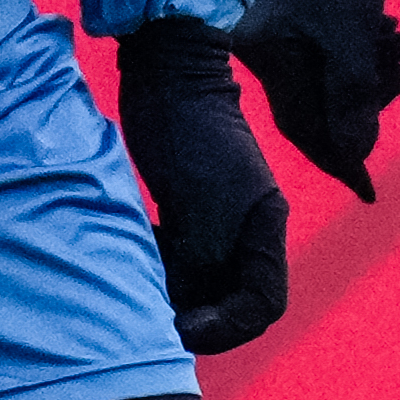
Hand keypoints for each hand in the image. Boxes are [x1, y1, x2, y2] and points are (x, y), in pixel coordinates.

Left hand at [109, 19, 289, 352]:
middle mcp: (247, 230)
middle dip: (197, 317)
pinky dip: (159, 268)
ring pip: (201, 281)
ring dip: (173, 295)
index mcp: (265, 228)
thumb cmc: (188, 133)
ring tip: (139, 285)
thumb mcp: (198, 205)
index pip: (263, 304)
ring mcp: (217, 218)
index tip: (184, 329)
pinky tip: (134, 255)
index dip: (228, 329)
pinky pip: (178, 257)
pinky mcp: (187, 207)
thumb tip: (184, 315)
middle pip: (232, 299)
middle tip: (152, 316)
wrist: (168, 70)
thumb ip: (200, 264)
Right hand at [227, 0, 399, 196]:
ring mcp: (275, 29)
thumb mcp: (352, 33)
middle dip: (373, 100)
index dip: (340, 162)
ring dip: (378, 68)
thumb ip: (352, 95)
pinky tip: (394, 32)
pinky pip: (330, 47)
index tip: (369, 190)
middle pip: (320, 103)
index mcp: (268, 58)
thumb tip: (354, 153)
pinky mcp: (292, 11)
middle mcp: (263, 50)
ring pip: (332, 72)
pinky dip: (365, 47)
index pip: (305, 129)